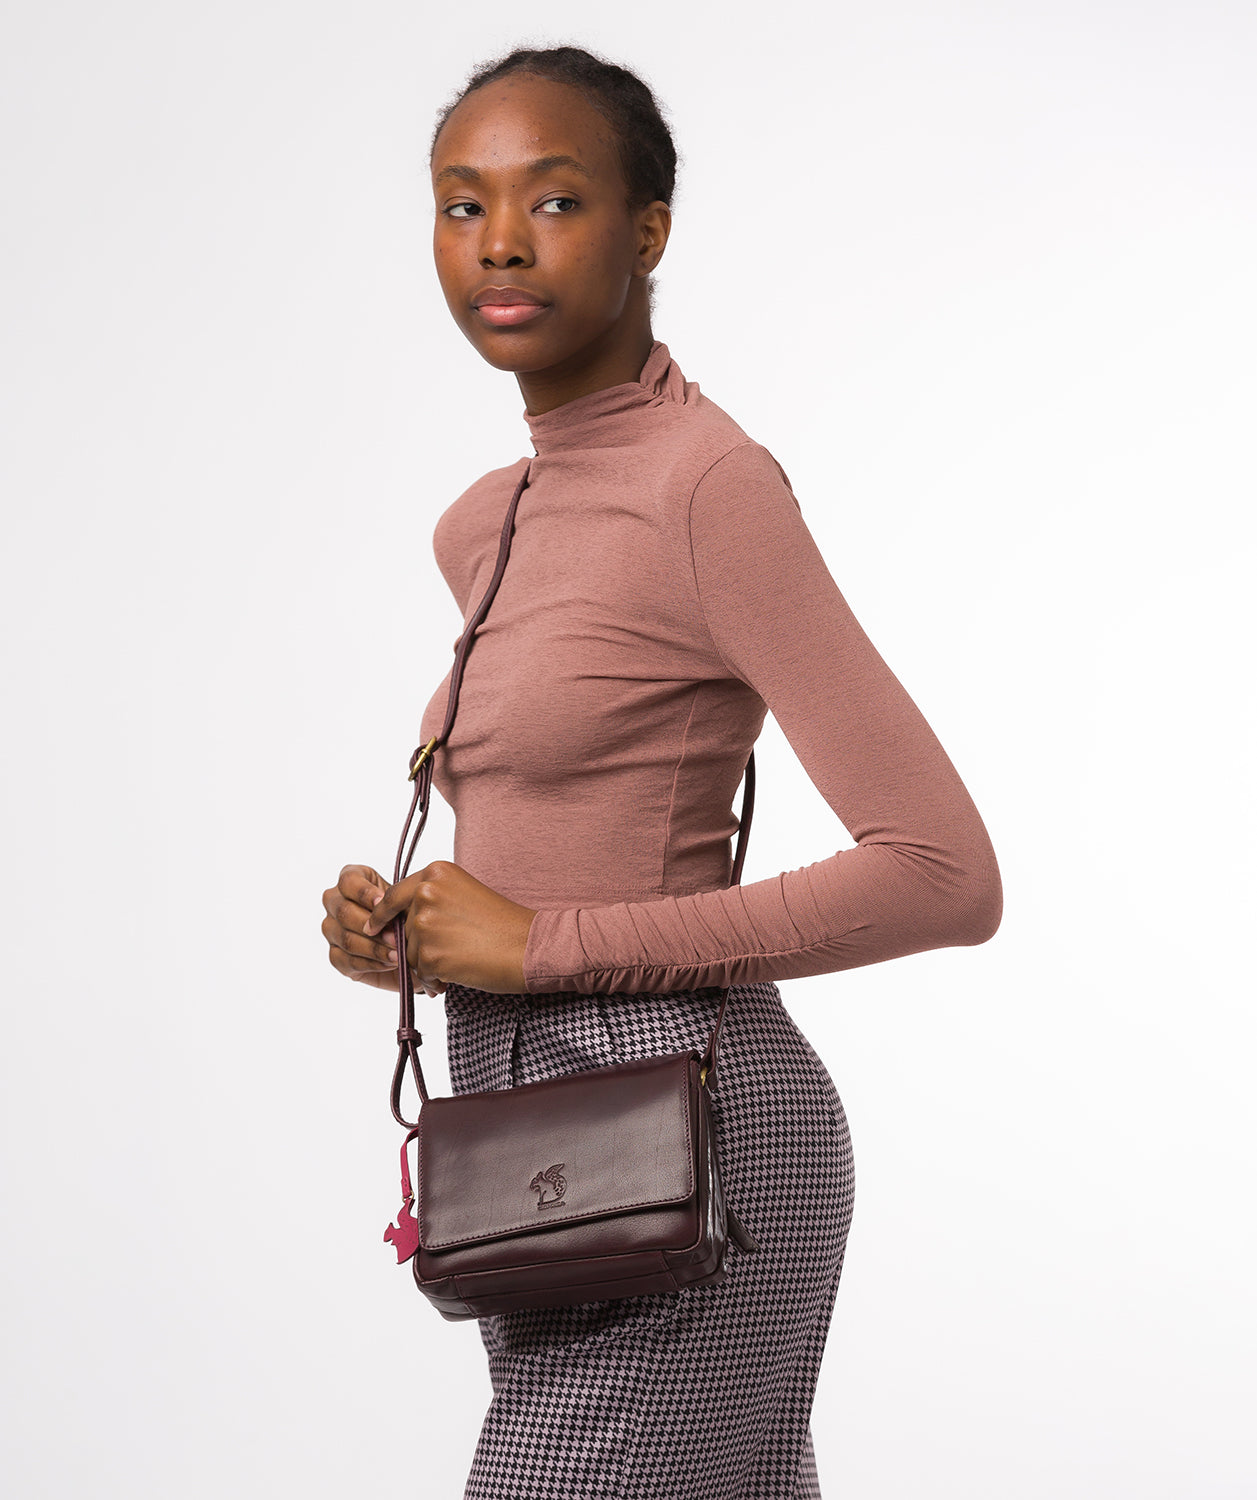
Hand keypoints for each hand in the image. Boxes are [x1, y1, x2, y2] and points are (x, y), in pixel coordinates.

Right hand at [321, 863, 404, 992]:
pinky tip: (389, 963)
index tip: (383, 901)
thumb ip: (396, 901)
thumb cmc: (405, 914)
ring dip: (375, 948)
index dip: (364, 893)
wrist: (407, 943)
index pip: (348, 882)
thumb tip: (390, 911)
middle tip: (396, 936)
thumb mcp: (404, 901)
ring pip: (347, 939)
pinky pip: (349, 961)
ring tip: (398, 954)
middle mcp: (335, 903)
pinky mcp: (336, 956)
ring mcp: (331, 930)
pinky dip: (372, 963)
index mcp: (350, 881)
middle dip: (373, 925)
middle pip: (344, 912)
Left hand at [364, 859, 536, 994]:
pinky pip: (420, 972)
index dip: (382, 914)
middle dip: (420, 944)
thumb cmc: (503, 923)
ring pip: (410, 952)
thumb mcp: (464, 894)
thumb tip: (396, 923)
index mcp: (436, 872)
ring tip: (462, 959)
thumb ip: (432, 900)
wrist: (528, 946)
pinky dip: (435, 978)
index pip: (394, 895)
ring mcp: (425, 924)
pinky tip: (459, 972)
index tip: (372, 926)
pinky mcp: (429, 954)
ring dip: (429, 962)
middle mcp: (426, 893)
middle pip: (403, 928)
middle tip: (453, 949)